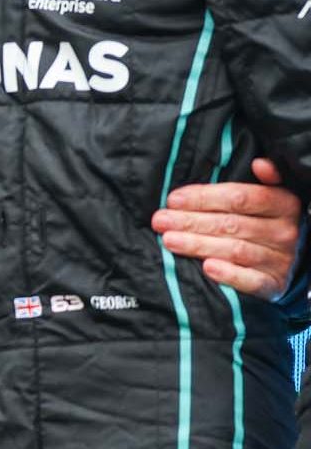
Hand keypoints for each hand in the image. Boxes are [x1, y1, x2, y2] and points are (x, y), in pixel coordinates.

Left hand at [152, 159, 301, 299]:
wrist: (289, 262)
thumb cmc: (262, 221)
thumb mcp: (264, 198)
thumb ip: (257, 181)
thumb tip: (260, 164)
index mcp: (283, 203)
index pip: (240, 198)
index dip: (204, 197)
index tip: (173, 199)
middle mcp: (284, 231)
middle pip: (232, 224)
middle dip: (191, 221)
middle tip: (160, 220)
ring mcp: (281, 259)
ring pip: (235, 250)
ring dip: (199, 245)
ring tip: (169, 240)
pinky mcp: (275, 284)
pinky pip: (252, 281)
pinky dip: (229, 274)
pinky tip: (207, 268)